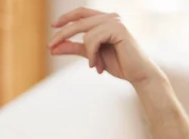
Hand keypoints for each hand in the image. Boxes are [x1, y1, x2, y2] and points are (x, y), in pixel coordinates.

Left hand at [49, 7, 165, 87]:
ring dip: (87, 52)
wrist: (137, 74)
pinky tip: (97, 65)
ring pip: (85, 32)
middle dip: (63, 34)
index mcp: (105, 20)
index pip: (82, 13)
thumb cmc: (118, 64)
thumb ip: (74, 48)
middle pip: (79, 20)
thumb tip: (53, 48)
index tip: (53, 26)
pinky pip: (93, 39)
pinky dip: (92, 54)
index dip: (67, 17)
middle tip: (50, 48)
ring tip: (94, 65)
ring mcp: (115, 21)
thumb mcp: (91, 55)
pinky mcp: (118, 28)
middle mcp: (110, 17)